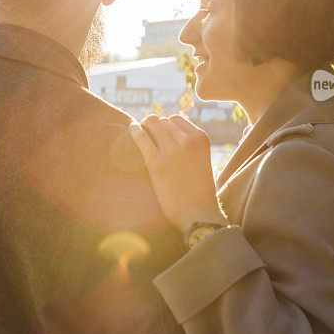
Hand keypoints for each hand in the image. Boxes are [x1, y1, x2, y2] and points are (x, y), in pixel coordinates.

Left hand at [128, 114, 226, 232]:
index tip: (158, 132)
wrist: (198, 214)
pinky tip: (131, 129)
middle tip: (145, 131)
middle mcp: (188, 141)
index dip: (165, 125)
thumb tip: (169, 133)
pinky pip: (141, 137)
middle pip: (162, 121)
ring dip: (144, 126)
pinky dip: (134, 130)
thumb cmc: (199, 190)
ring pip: (152, 124)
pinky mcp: (157, 163)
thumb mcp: (202, 160)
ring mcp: (172, 151)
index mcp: (200, 138)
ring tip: (138, 129)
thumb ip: (191, 145)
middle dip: (153, 125)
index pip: (176, 119)